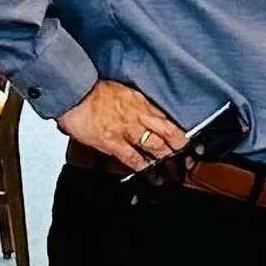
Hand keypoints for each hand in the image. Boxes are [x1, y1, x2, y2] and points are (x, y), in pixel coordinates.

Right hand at [57, 79, 191, 170]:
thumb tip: (147, 115)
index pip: (169, 120)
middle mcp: (138, 115)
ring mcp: (127, 129)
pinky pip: (133, 157)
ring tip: (173, 173)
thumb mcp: (124, 92)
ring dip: (166, 161)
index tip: (190, 144)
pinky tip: (150, 175)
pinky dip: (144, 168)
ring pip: (155, 147)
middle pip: (168, 134)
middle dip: (181, 150)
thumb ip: (137, 105)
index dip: (182, 134)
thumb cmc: (93, 91)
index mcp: (141, 102)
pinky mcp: (113, 142)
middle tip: (189, 161)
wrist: (74, 93)